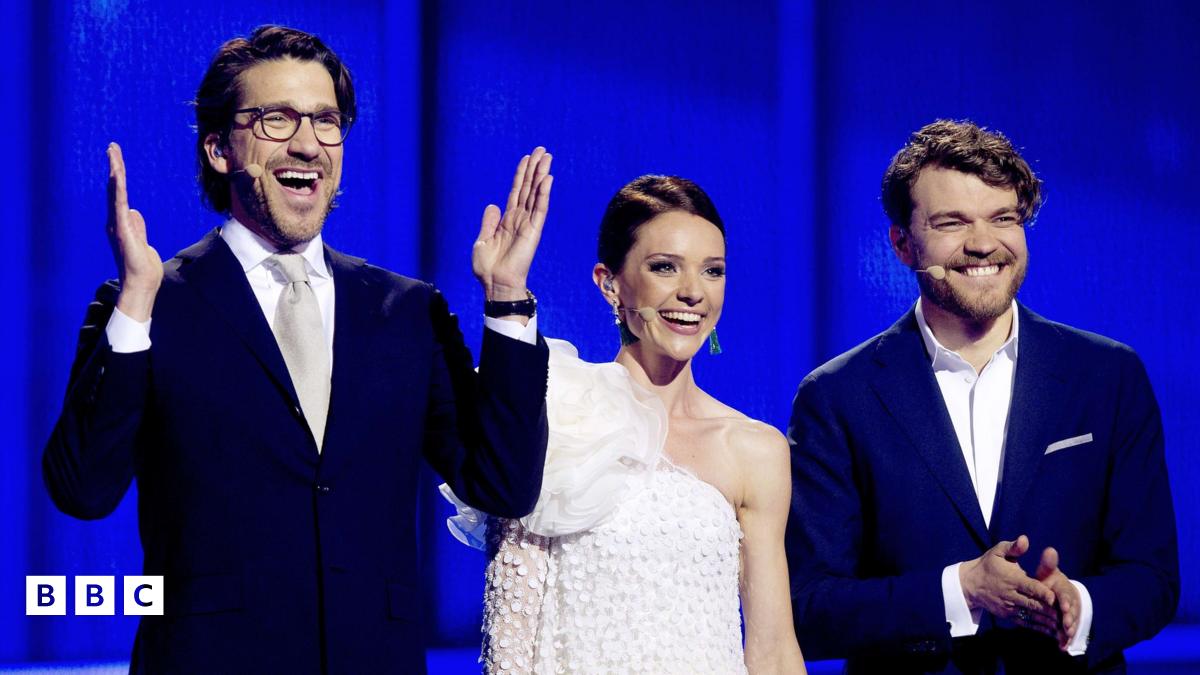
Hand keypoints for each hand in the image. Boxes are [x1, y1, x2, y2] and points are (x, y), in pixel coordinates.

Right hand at [107, 143, 162, 320]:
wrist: (142, 284)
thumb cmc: (143, 267)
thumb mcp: (143, 241)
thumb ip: (137, 225)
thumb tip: (133, 211)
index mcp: (121, 224)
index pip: (118, 195)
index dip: (117, 177)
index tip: (116, 159)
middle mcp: (115, 222)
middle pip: (114, 189)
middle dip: (114, 167)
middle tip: (112, 147)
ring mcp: (117, 226)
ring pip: (114, 194)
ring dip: (115, 173)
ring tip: (113, 154)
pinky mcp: (122, 231)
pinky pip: (119, 205)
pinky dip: (117, 190)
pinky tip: (116, 176)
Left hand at [472, 147, 552, 301]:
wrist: (495, 284)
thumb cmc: (488, 267)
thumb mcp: (482, 240)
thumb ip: (489, 222)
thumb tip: (493, 205)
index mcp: (507, 220)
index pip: (516, 192)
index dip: (521, 175)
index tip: (527, 158)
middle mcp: (519, 219)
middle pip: (528, 188)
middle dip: (535, 168)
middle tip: (542, 150)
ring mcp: (527, 224)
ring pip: (536, 194)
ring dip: (542, 175)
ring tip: (547, 157)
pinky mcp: (533, 231)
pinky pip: (540, 209)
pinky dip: (544, 194)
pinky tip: (547, 179)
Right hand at [959, 535, 1057, 636]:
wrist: (970, 584)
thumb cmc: (988, 565)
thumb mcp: (997, 551)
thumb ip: (1013, 547)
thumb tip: (1025, 539)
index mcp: (1011, 579)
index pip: (1029, 586)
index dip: (1042, 592)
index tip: (1054, 597)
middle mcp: (1010, 595)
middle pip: (1032, 604)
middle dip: (1049, 610)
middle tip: (1066, 615)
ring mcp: (1008, 607)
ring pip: (1030, 616)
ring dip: (1047, 621)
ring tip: (1063, 626)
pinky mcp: (1007, 615)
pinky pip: (1025, 623)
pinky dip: (1038, 628)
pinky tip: (1051, 632)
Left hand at [1036, 546, 1081, 650]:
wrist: (1057, 593)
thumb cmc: (1049, 581)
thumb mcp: (1048, 572)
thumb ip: (1048, 563)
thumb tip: (1050, 550)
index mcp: (1064, 588)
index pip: (1066, 594)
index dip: (1066, 601)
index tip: (1064, 606)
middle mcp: (1069, 602)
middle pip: (1071, 611)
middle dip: (1069, 618)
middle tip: (1065, 625)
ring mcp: (1070, 614)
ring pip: (1071, 623)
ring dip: (1069, 630)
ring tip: (1066, 636)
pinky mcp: (1067, 624)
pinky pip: (1066, 633)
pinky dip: (1065, 640)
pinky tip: (1062, 647)